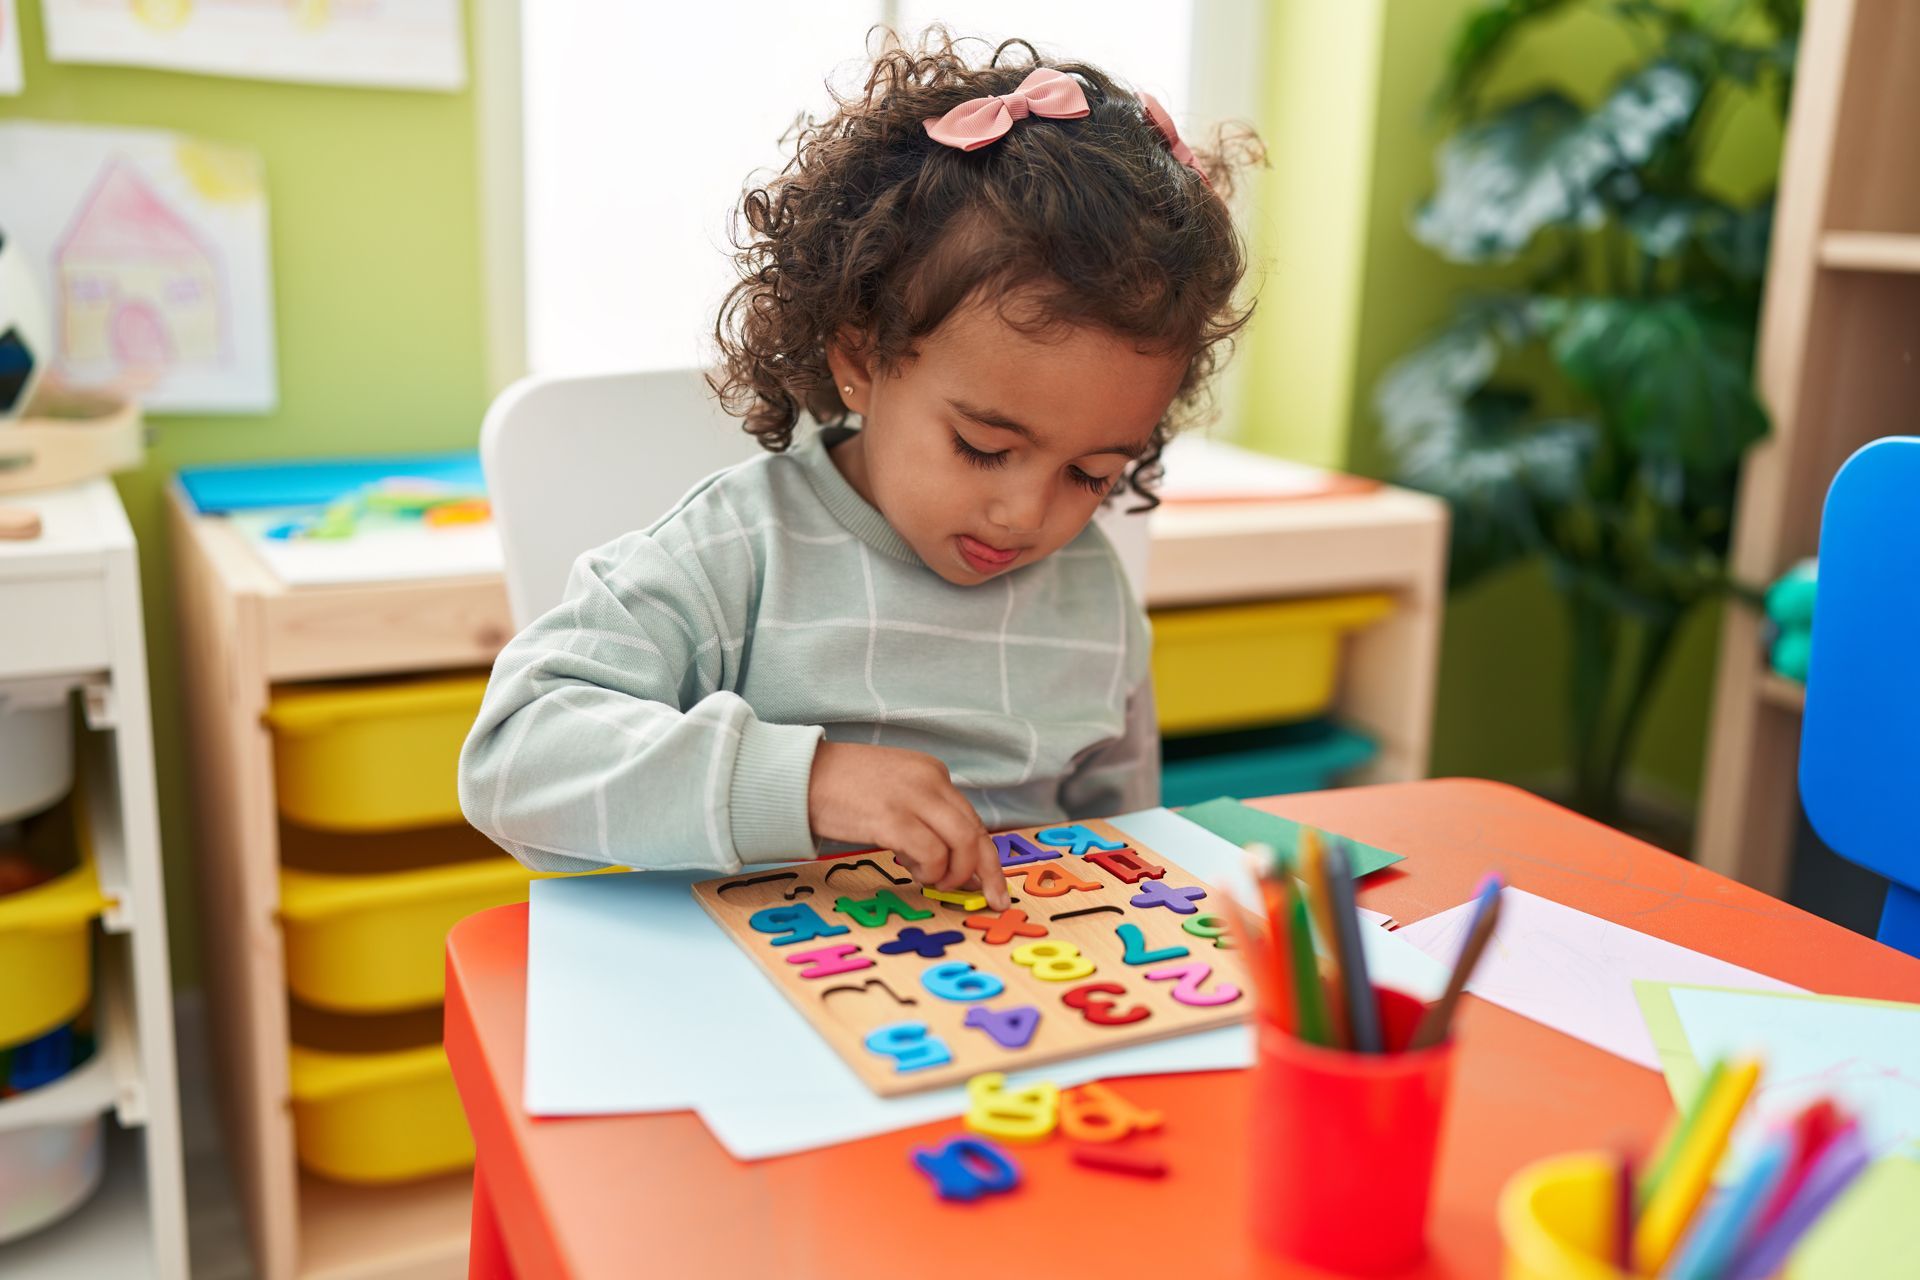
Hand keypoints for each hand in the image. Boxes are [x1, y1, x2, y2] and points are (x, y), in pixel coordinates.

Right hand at [807, 741, 1009, 909]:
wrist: (798, 774)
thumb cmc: (840, 789)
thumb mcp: (894, 791)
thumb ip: (922, 817)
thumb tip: (946, 862)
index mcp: (933, 773)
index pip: (972, 819)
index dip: (985, 857)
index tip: (991, 884)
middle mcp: (931, 781)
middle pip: (975, 833)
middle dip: (987, 873)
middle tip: (988, 899)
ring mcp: (912, 798)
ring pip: (962, 844)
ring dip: (952, 874)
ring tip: (929, 880)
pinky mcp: (891, 818)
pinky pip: (931, 853)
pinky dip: (928, 871)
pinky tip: (910, 871)